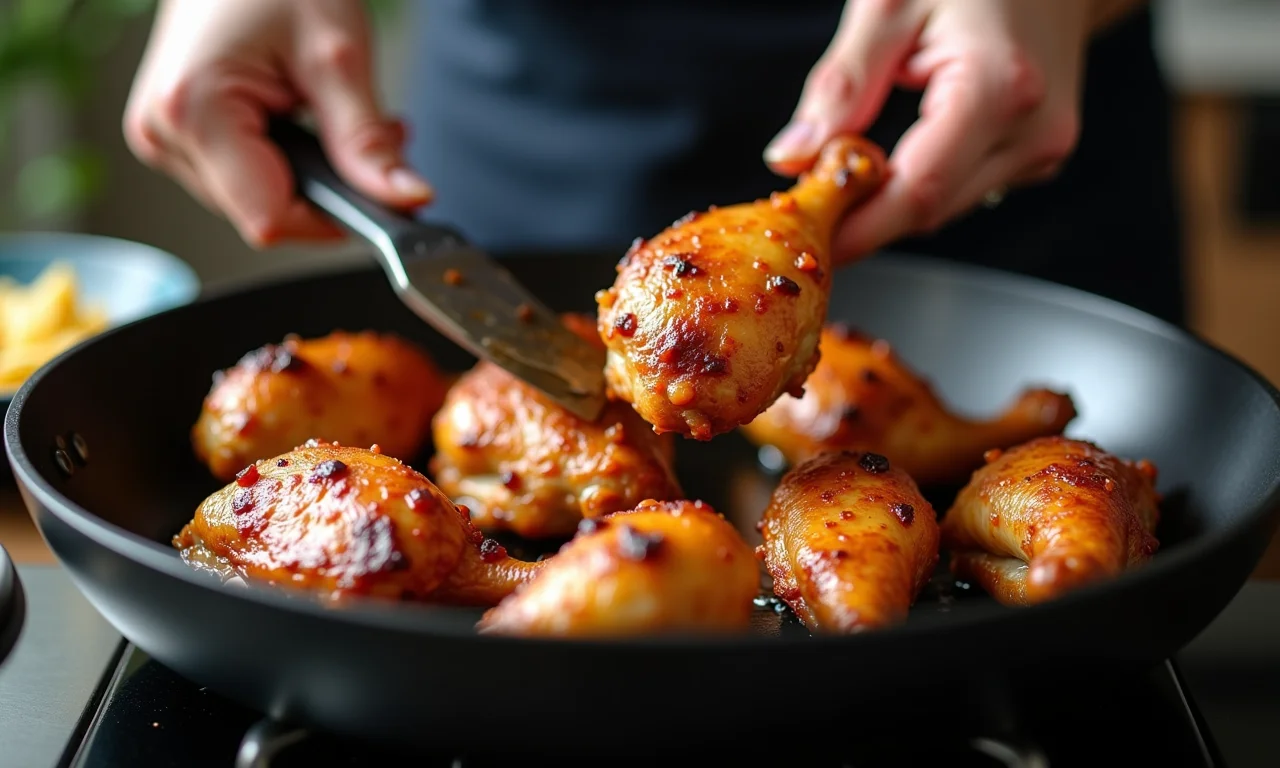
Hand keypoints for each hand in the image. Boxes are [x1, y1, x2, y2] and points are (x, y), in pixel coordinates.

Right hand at [123, 0, 431, 247]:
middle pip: (266, 211)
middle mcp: (165, 134)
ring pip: (259, 200)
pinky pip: (244, 178)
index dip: (332, 218)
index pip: (271, 218)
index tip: (380, 194)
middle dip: (330, 187)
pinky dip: (287, 161)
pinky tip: (306, 120)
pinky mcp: (176, 135)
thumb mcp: (338, 58)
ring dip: (312, 173)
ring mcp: (165, 138)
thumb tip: (405, 200)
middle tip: (376, 132)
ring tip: (337, 113)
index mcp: (195, 113)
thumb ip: (367, 142)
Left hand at [765, 0, 1132, 262]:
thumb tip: (792, 158)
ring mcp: (1042, 149)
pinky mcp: (1038, 155)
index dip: (858, 229)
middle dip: (861, 219)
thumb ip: (842, 85)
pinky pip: (962, 189)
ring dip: (886, 203)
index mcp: (998, 88)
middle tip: (803, 211)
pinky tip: (885, 163)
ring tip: (836, 178)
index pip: (918, 190)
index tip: (809, 244)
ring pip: (943, 207)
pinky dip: (917, 184)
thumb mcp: (889, 5)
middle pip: (929, 209)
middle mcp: (1032, 131)